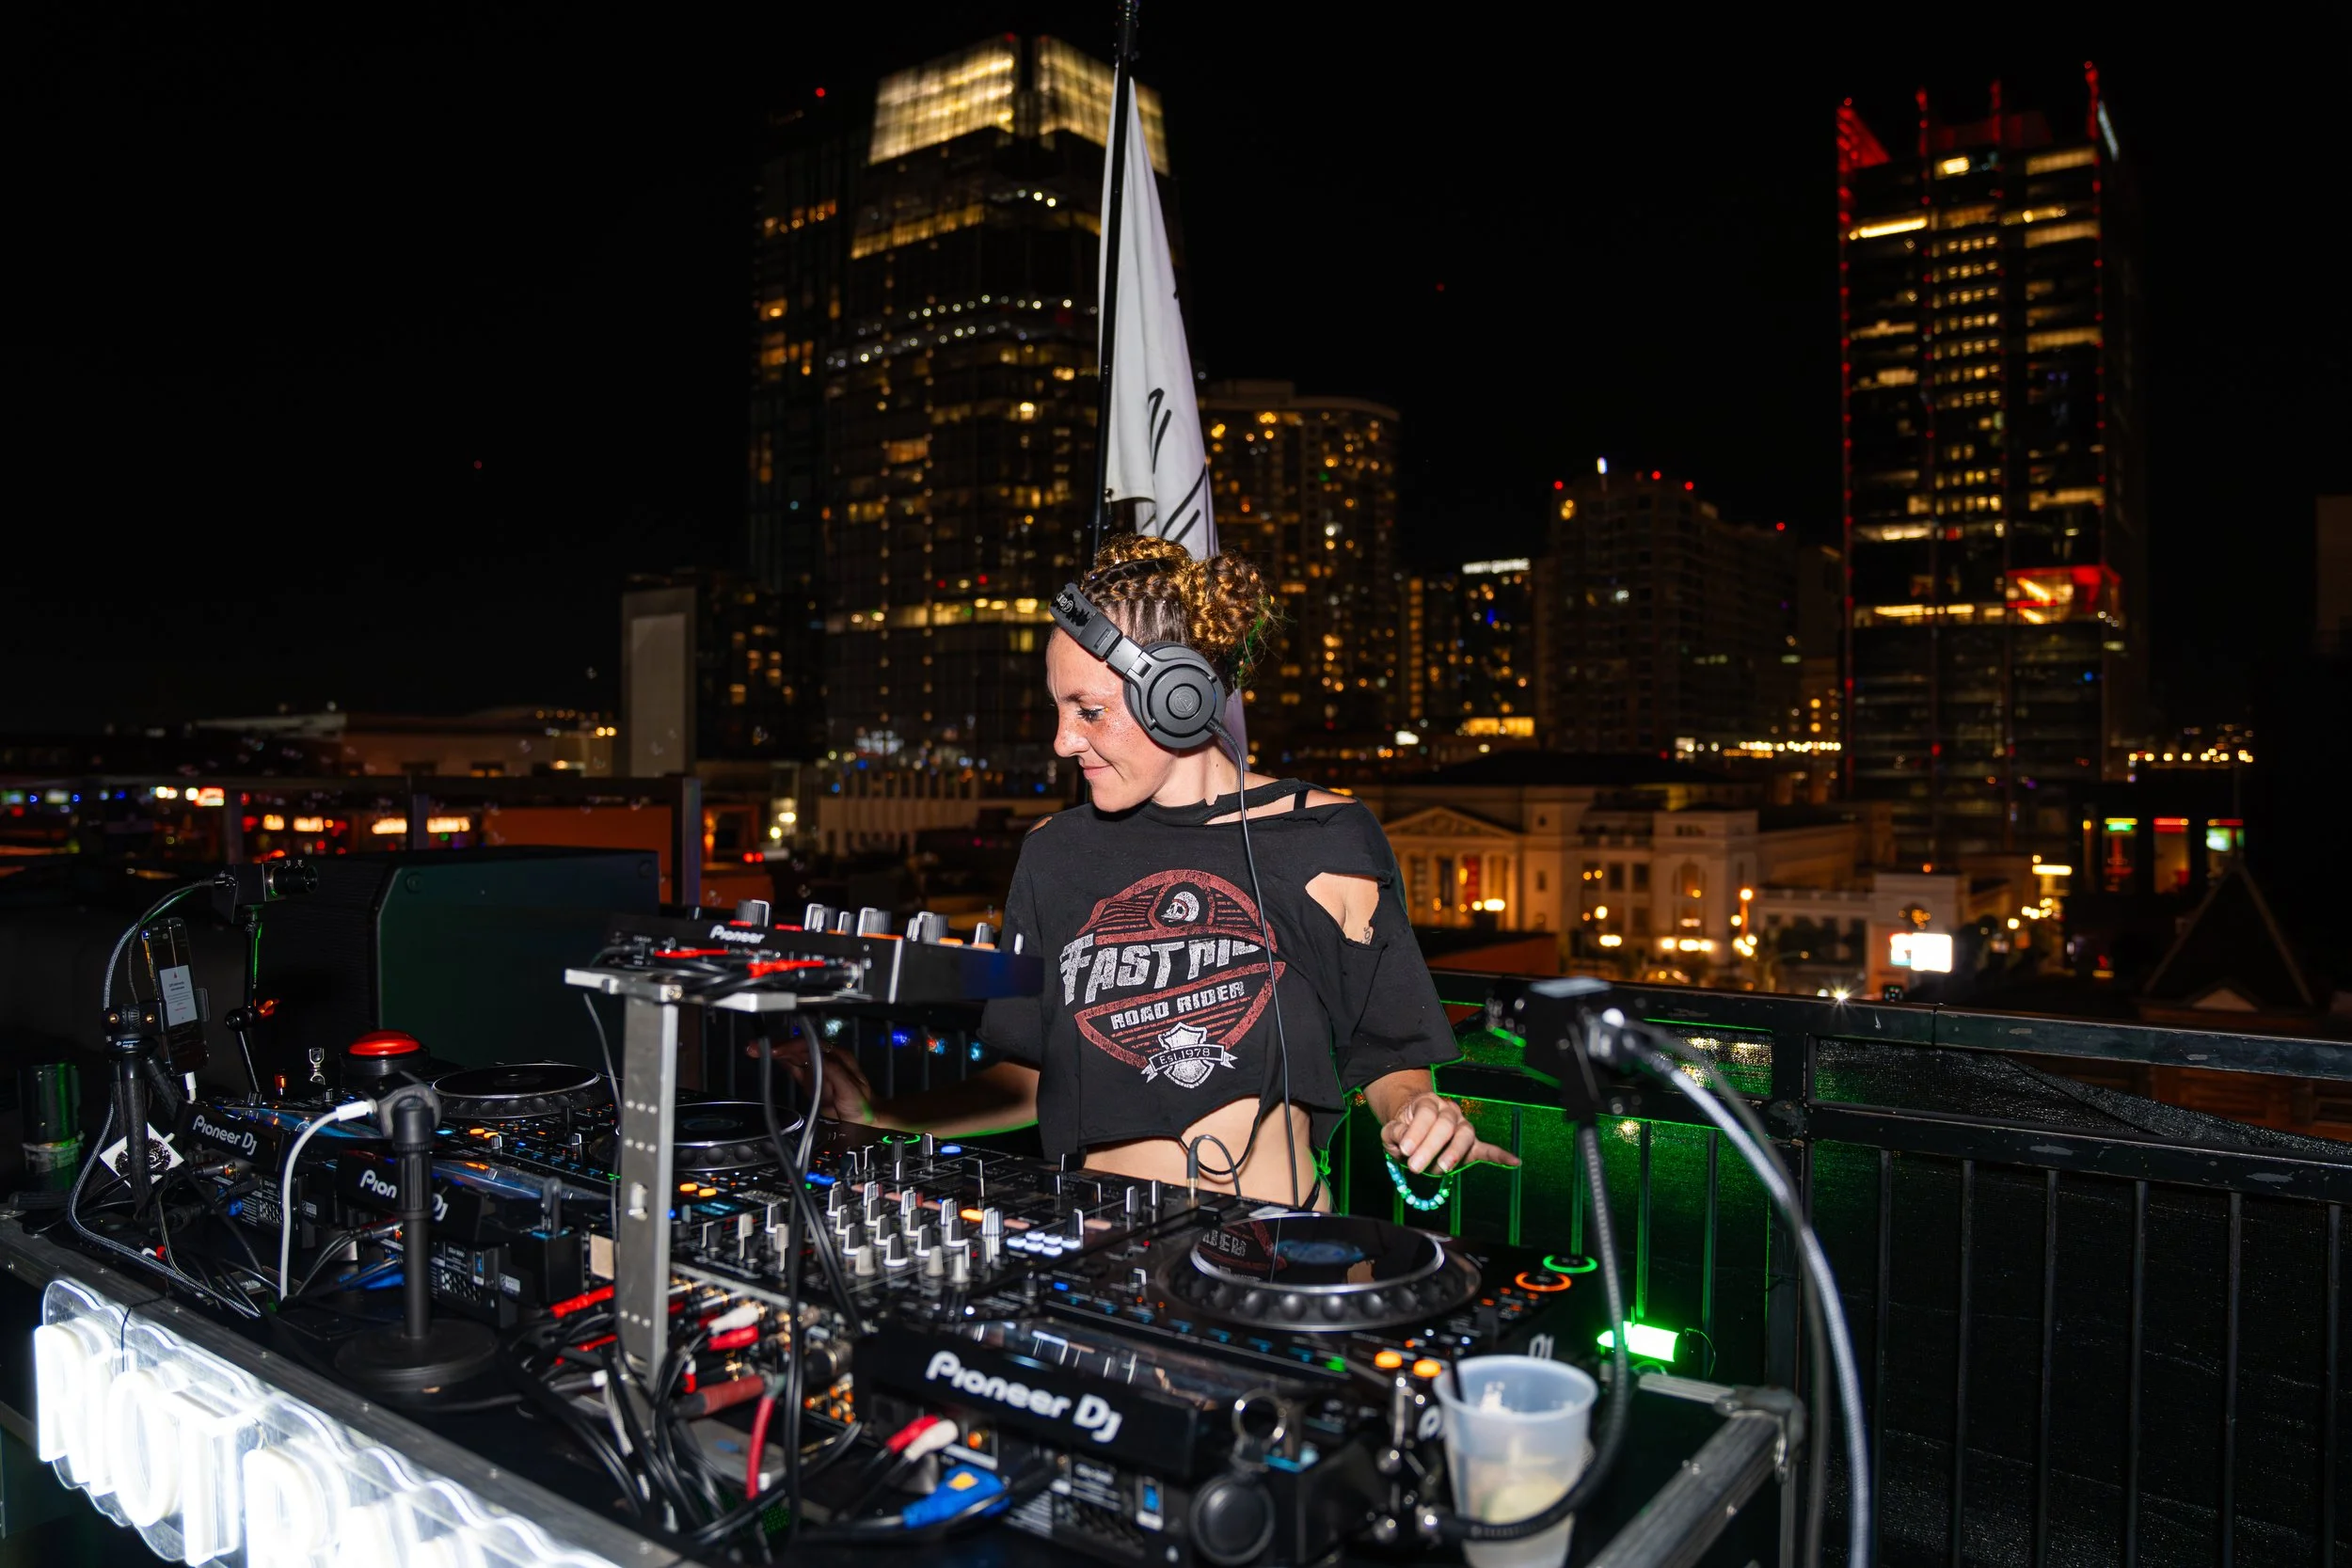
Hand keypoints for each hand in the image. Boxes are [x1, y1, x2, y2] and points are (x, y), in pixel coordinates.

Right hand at [752, 1033, 875, 1122]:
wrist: (867, 1119)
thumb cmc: (862, 1104)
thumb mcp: (850, 1089)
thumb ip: (833, 1072)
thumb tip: (815, 1058)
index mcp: (836, 1056)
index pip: (810, 1044)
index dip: (791, 1045)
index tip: (775, 1050)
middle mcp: (825, 1058)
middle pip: (798, 1046)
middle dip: (777, 1045)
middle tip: (755, 1047)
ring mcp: (816, 1068)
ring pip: (793, 1055)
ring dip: (774, 1051)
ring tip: (753, 1049)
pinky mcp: (810, 1079)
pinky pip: (793, 1066)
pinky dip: (779, 1061)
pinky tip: (765, 1057)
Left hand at [1380, 1092, 1519, 1175]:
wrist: (1414, 1128)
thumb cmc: (1403, 1130)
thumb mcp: (1391, 1130)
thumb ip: (1394, 1133)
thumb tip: (1404, 1141)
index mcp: (1427, 1103)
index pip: (1425, 1113)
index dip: (1416, 1131)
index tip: (1405, 1149)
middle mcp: (1449, 1111)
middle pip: (1445, 1124)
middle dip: (1430, 1146)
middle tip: (1415, 1167)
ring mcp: (1462, 1127)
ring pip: (1464, 1135)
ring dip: (1454, 1152)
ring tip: (1442, 1168)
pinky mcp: (1472, 1145)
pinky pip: (1487, 1149)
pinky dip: (1501, 1156)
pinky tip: (1514, 1162)